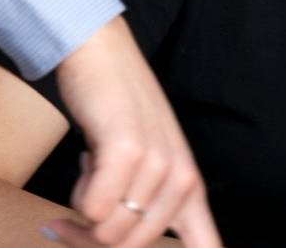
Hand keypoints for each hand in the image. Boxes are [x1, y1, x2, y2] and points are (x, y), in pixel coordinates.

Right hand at [45, 17, 220, 247]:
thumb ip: (141, 212)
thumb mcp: (144, 167)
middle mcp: (182, 183)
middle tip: (84, 200)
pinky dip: (78, 192)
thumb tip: (111, 242)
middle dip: (92, 235)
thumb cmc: (117, 116)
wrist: (102, 57)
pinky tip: (88, 158)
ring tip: (94, 168)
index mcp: (190, 191)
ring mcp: (158, 167)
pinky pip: (92, 207)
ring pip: (106, 231)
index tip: (133, 247)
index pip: (207, 247)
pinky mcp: (129, 153)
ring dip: (84, 207)